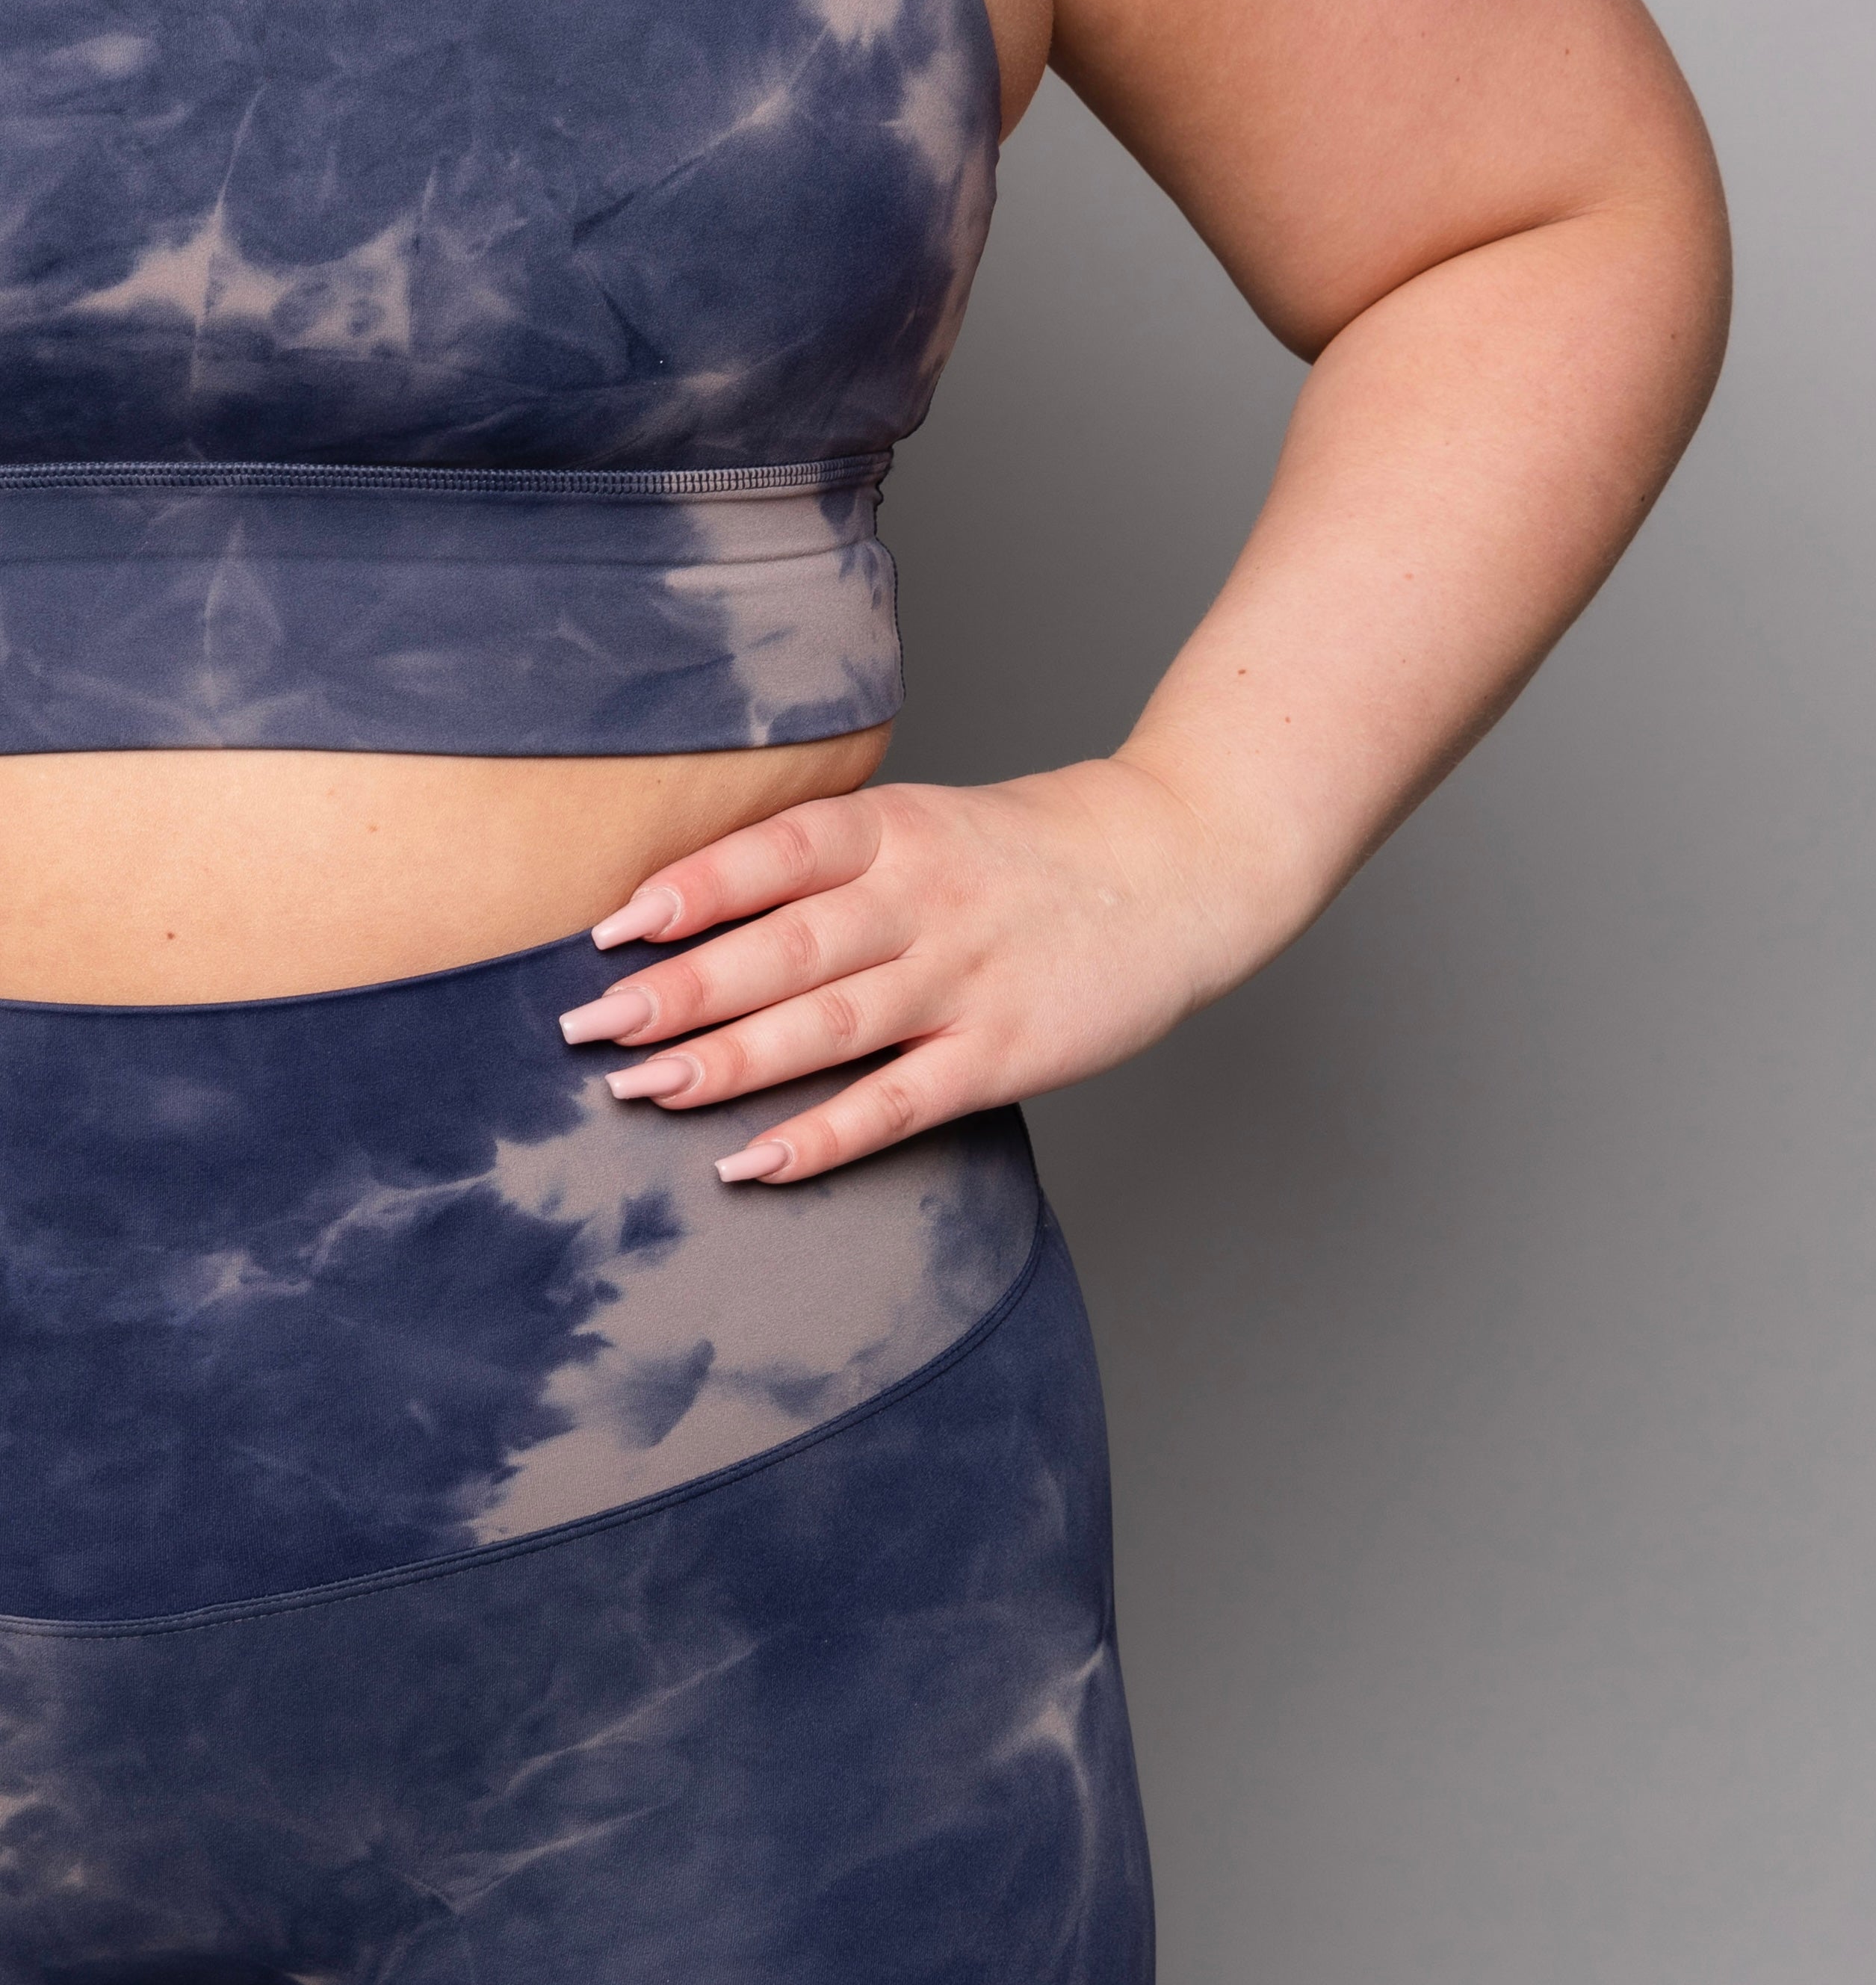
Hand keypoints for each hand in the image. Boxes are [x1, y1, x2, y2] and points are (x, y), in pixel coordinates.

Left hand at [555, 757, 1262, 1180]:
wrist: (1182, 868)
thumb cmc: (1036, 852)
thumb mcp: (931, 821)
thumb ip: (832, 861)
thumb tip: (694, 909)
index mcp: (900, 829)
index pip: (779, 853)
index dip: (692, 889)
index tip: (608, 930)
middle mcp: (925, 900)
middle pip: (785, 948)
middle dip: (676, 992)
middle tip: (584, 1031)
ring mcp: (966, 979)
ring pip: (828, 1026)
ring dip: (727, 1062)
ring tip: (640, 1091)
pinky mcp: (1004, 1053)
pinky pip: (899, 1103)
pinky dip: (824, 1136)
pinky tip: (753, 1163)